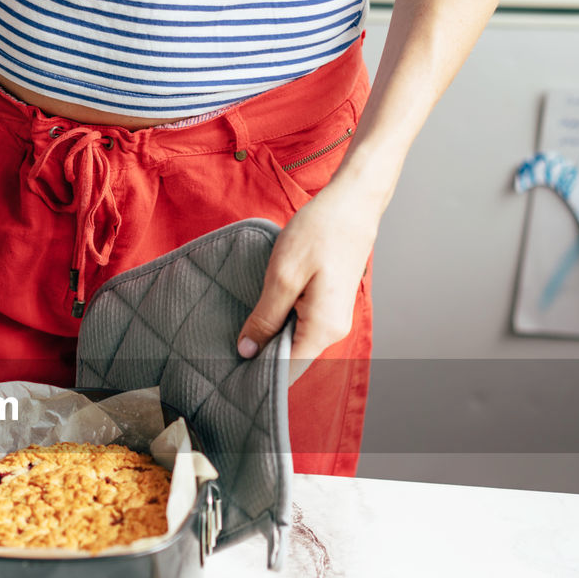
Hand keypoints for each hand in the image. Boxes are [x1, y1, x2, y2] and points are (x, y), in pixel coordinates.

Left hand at [236, 177, 378, 384]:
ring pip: (295, 341)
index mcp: (323, 328)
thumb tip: (248, 350)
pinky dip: (280, 324)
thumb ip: (265, 317)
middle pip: (292, 358)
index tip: (230, 374)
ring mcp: (334, 318)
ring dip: (270, 338)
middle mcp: (333, 330)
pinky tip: (261, 315)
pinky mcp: (329, 304)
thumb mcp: (282, 276)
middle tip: (226, 353)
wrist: (352, 203)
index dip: (258, 375)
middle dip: (261, 357)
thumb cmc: (319, 233)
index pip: (287, 368)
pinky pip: (301, 325)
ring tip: (239, 334)